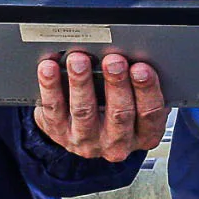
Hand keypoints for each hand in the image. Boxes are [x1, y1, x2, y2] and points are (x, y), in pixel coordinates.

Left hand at [34, 50, 167, 158]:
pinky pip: (54, 109)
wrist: (86, 132)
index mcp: (144, 133)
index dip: (147, 90)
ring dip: (81, 82)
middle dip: (116, 84)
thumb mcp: (138, 102)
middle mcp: (117, 142)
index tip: (141, 68)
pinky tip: (49, 68)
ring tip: (79, 60)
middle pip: (119, 114)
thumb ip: (140, 85)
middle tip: (113, 60)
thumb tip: (136, 55)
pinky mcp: (59, 133)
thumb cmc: (119, 108)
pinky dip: (51, 86)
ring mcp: (87, 140)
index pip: (149, 114)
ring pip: (84, 111)